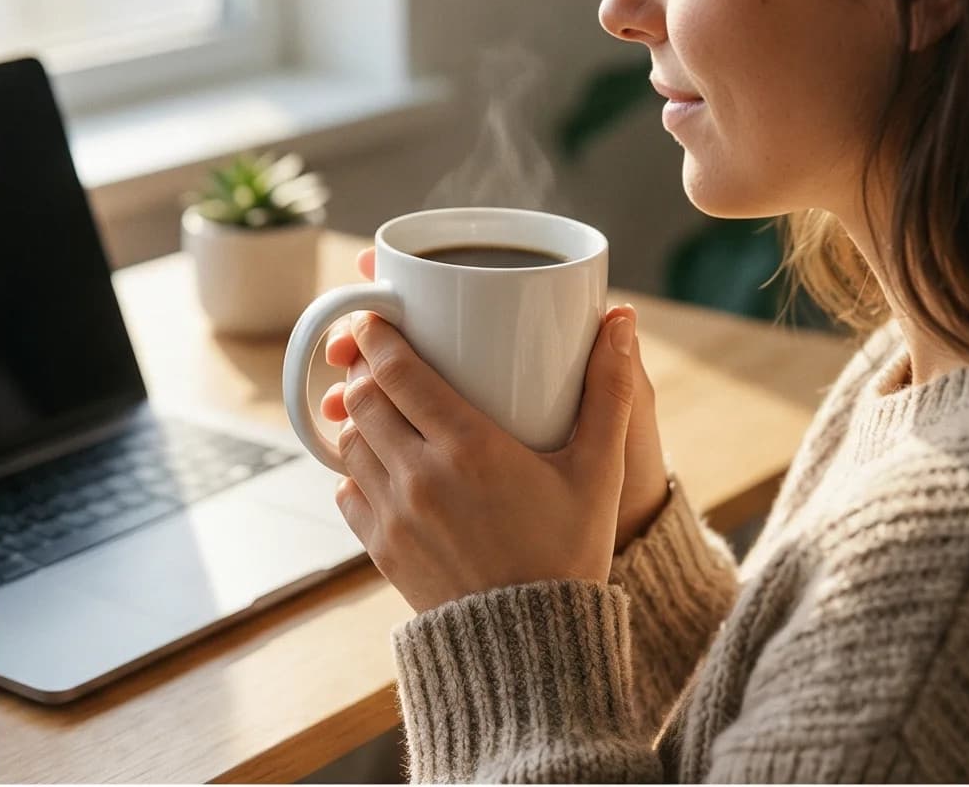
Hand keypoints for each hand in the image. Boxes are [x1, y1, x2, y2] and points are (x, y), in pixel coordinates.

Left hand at [321, 307, 635, 611]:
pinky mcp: (381, 550)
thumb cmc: (570, 551)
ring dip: (359, 418)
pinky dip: (356, 469)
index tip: (377, 316)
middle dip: (365, 370)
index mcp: (469, 447)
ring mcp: (394, 517)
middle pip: (361, 399)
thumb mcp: (599, 469)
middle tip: (383, 358)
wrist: (535, 651)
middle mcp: (420, 477)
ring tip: (386, 408)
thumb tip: (622, 320)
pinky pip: (347, 491)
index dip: (377, 334)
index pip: (396, 370)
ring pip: (347, 443)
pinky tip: (386, 465)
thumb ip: (609, 390)